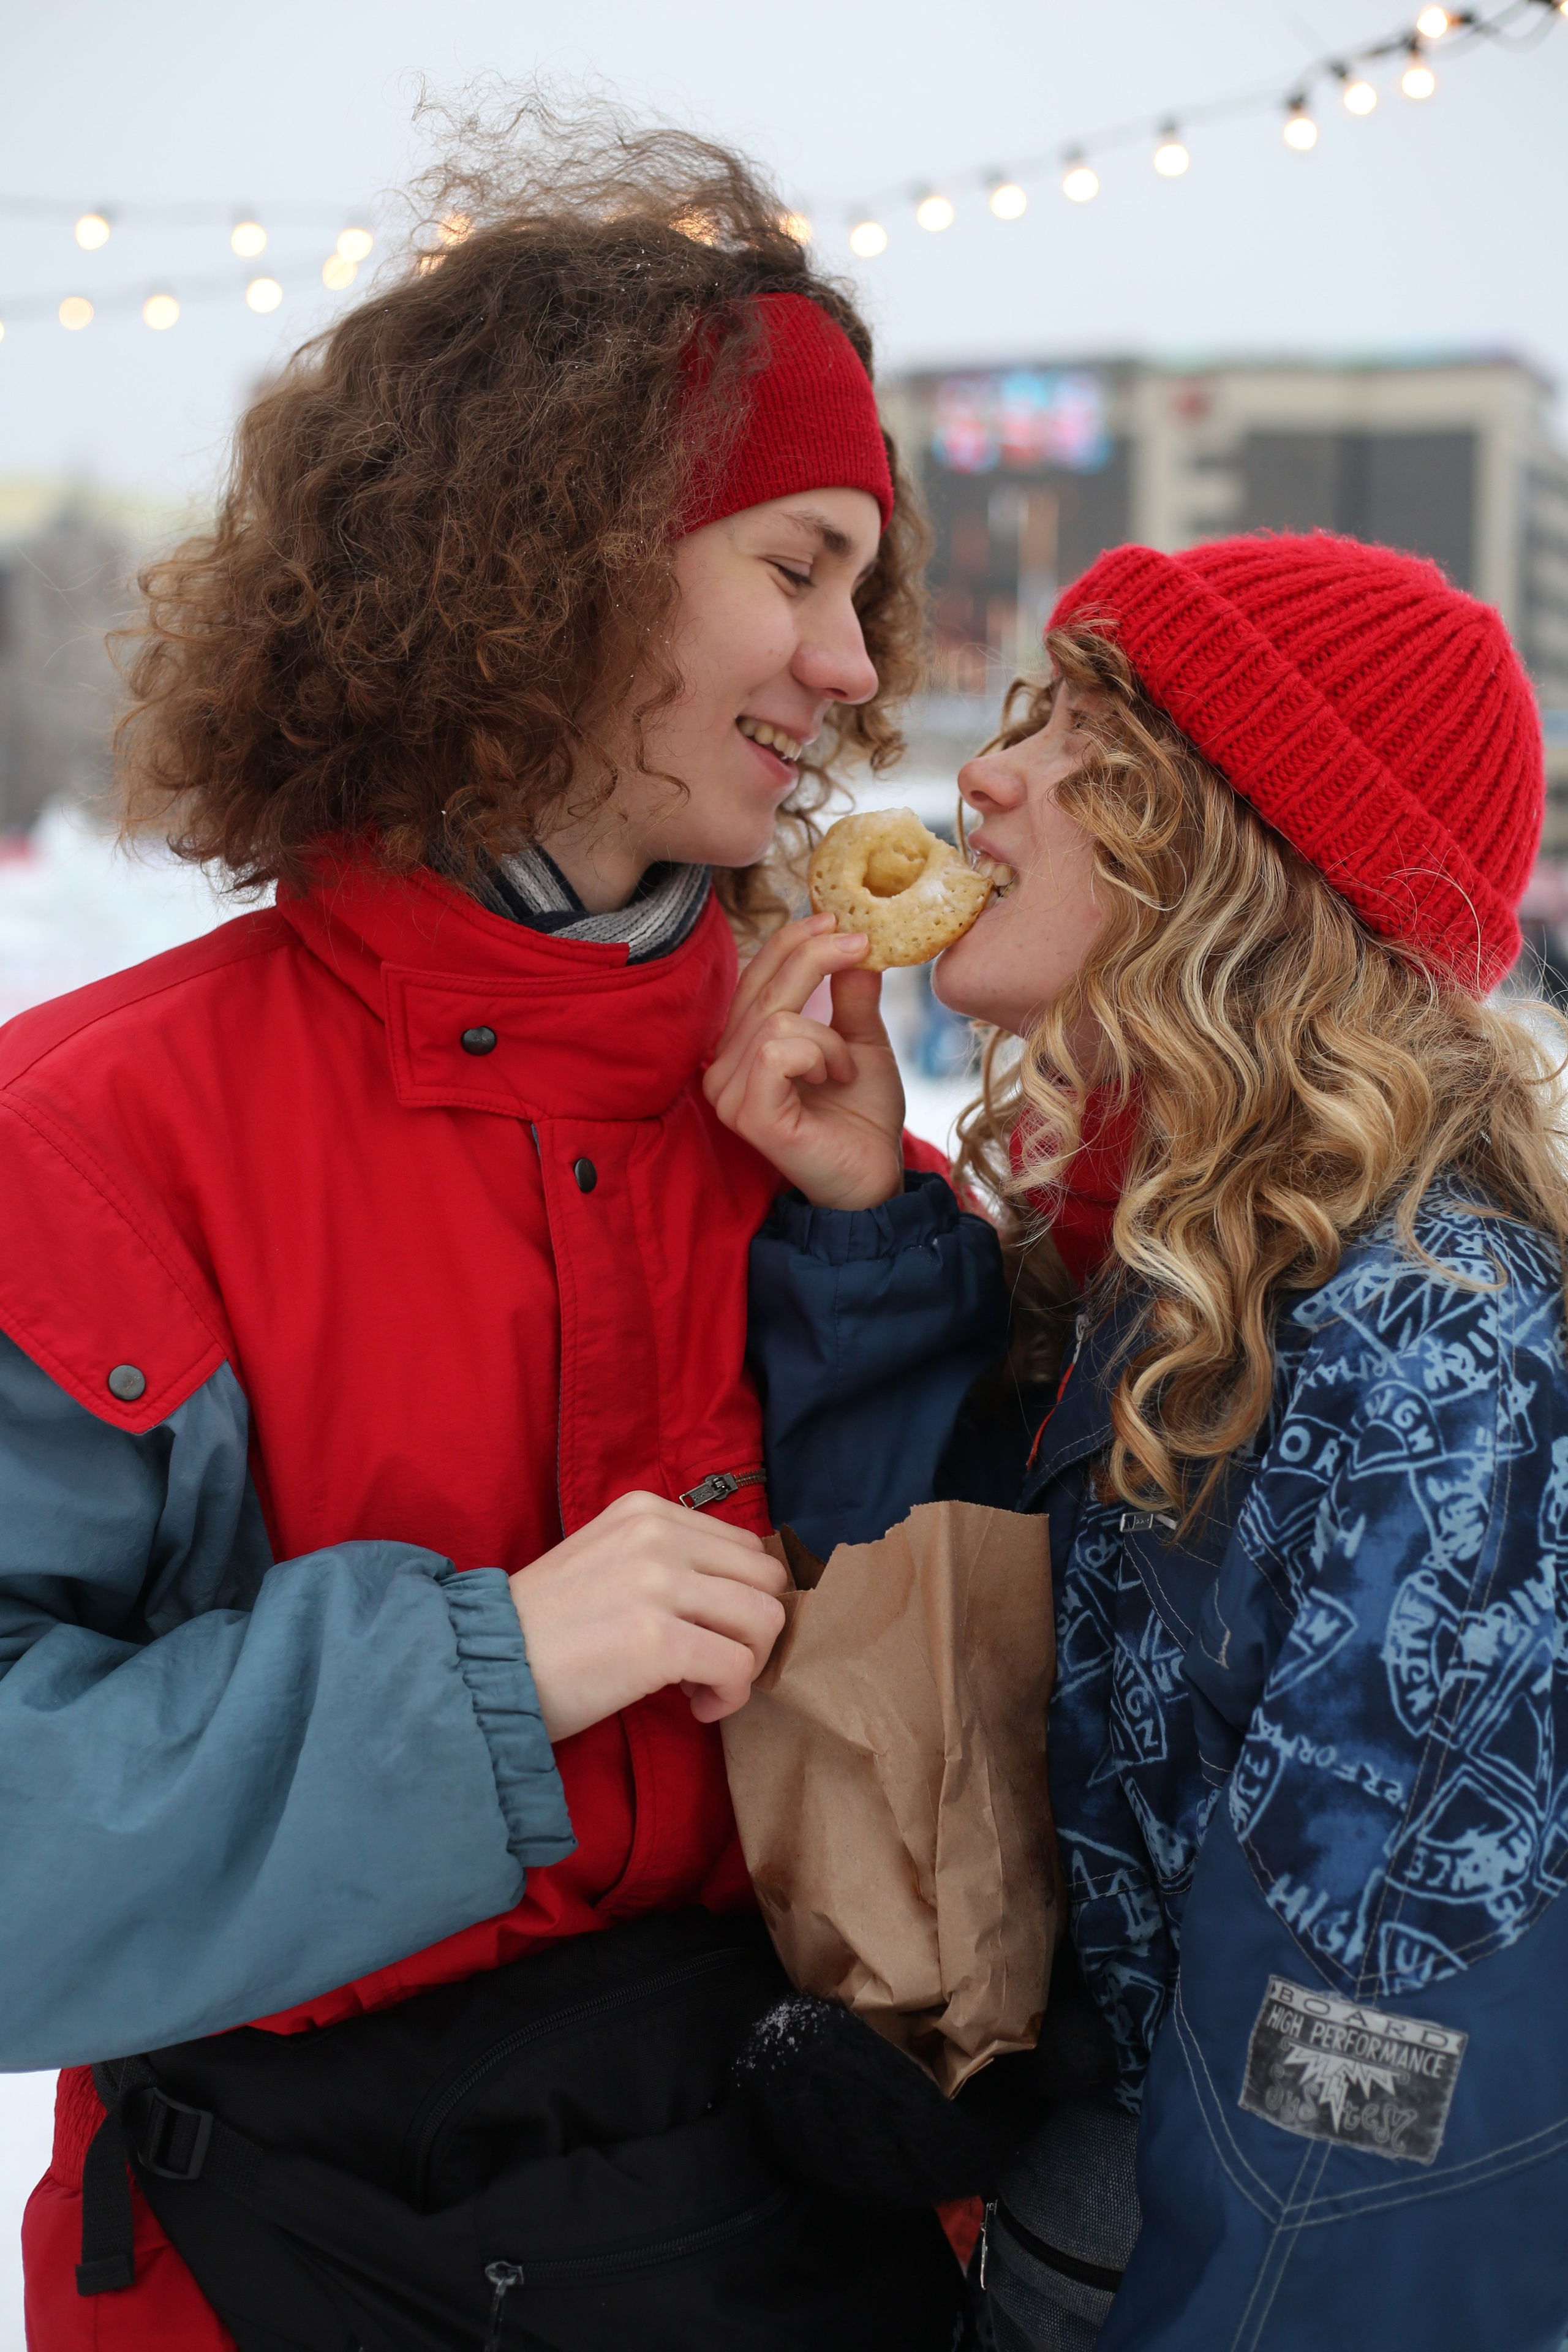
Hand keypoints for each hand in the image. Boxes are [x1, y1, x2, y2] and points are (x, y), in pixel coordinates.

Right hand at [508, 1491, 788, 1741]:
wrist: (482, 1667)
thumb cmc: (547, 1629)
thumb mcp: (609, 1562)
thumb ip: (670, 1562)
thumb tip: (745, 1595)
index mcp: (646, 1511)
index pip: (747, 1547)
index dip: (743, 1598)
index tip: (708, 1633)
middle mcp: (656, 1535)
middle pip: (768, 1580)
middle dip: (754, 1632)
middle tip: (712, 1664)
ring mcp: (657, 1583)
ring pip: (765, 1620)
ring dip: (745, 1665)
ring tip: (699, 1687)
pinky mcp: (656, 1639)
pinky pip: (737, 1667)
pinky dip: (728, 1697)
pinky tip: (694, 1707)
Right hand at [704, 913, 905, 1210]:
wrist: (875, 1175)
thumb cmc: (863, 1117)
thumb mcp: (862, 1041)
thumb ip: (850, 996)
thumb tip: (854, 940)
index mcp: (742, 1045)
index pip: (753, 977)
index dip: (791, 942)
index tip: (838, 922)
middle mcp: (723, 1066)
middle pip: (760, 988)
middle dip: (814, 958)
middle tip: (859, 947)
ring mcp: (728, 1092)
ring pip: (773, 1019)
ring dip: (827, 1035)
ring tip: (846, 1067)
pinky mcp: (746, 1114)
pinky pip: (776, 1051)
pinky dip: (817, 1053)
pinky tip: (834, 1078)